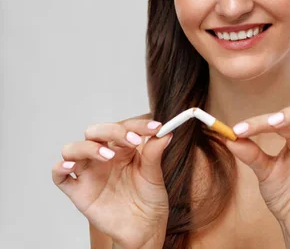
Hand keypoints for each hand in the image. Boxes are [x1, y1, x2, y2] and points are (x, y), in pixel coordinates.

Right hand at [51, 119, 171, 248]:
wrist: (143, 228)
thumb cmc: (148, 199)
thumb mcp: (154, 175)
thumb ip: (155, 153)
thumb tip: (165, 132)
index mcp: (123, 148)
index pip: (125, 127)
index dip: (138, 125)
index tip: (155, 128)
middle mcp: (103, 156)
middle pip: (95, 132)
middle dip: (112, 131)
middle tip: (132, 141)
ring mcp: (89, 172)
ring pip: (73, 149)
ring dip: (88, 147)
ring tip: (107, 156)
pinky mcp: (78, 191)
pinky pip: (59, 176)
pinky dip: (60, 168)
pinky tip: (70, 166)